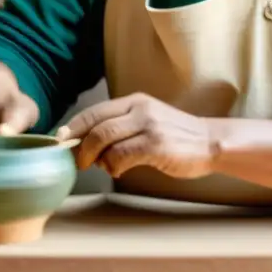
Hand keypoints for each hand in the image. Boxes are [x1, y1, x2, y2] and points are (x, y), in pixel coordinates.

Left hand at [57, 93, 216, 179]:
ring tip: (98, 167)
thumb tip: (89, 147)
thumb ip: (122, 128)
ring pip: (105, 139)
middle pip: (96, 124)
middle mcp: (140, 108)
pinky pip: (121, 155)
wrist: (210, 142)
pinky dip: (113, 166)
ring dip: (94, 157)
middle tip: (75, 161)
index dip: (74, 126)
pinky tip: (119, 171)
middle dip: (79, 145)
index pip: (95, 111)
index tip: (61, 141)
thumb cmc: (176, 136)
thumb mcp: (148, 121)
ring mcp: (149, 125)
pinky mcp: (156, 144)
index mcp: (135, 101)